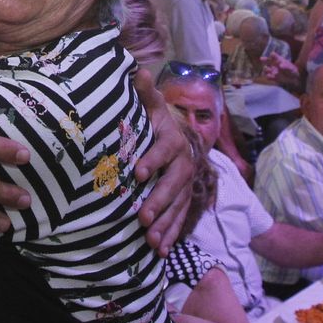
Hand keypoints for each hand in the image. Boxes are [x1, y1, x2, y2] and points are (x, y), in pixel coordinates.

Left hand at [134, 71, 196, 253]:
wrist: (179, 137)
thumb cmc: (156, 122)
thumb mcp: (152, 107)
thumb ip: (145, 94)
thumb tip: (137, 70)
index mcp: (173, 140)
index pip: (165, 149)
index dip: (153, 160)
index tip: (138, 173)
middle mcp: (183, 163)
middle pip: (174, 184)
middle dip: (159, 201)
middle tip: (142, 217)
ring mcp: (185, 184)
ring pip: (178, 206)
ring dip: (165, 224)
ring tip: (150, 242)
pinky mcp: (183, 200)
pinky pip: (179, 219)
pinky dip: (170, 235)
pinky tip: (159, 251)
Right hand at [264, 54, 300, 91]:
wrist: (293, 79)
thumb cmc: (292, 71)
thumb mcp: (291, 68)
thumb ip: (286, 66)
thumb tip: (280, 65)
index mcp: (278, 60)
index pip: (274, 56)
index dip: (273, 55)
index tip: (272, 54)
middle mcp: (274, 65)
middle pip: (267, 61)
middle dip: (264, 60)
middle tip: (262, 59)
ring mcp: (273, 71)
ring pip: (266, 69)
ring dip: (266, 69)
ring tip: (268, 69)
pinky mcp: (273, 78)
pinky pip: (269, 77)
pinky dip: (268, 76)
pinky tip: (269, 76)